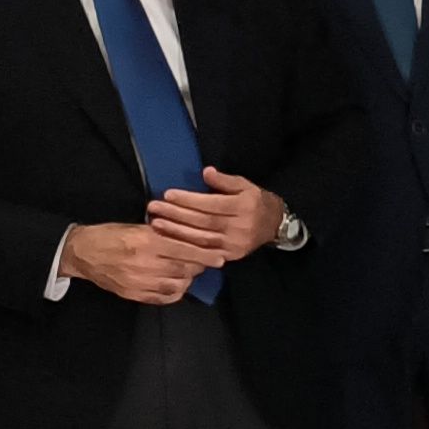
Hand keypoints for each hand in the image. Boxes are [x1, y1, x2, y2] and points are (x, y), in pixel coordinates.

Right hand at [60, 221, 213, 305]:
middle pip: (184, 269)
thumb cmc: (112, 235)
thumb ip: (164, 233)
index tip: (220, 258)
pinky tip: (176, 284)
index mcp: (147, 242)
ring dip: (187, 279)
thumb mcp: (138, 227)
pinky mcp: (133, 294)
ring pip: (176, 285)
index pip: (184, 250)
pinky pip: (163, 297)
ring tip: (188, 272)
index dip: (205, 256)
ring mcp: (138, 281)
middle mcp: (144, 263)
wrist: (82, 253)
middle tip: (205, 262)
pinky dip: (174, 292)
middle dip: (198, 267)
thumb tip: (192, 237)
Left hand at [149, 167, 283, 262]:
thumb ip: (224, 180)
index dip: (189, 199)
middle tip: (154, 208)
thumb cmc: (255, 201)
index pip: (211, 204)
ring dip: (175, 232)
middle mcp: (240, 227)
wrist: (274, 225)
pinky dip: (185, 247)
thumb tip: (205, 172)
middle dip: (176, 214)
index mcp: (244, 207)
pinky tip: (169, 240)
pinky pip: (204, 253)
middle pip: (203, 221)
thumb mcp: (244, 185)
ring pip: (201, 239)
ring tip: (156, 223)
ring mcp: (235, 245)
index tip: (167, 194)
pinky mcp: (230, 256)